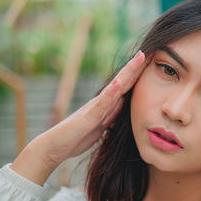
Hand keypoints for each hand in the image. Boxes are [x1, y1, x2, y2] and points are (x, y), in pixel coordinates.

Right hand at [11, 51, 146, 184]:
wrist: (54, 148)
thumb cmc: (76, 138)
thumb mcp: (100, 126)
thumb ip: (111, 115)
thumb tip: (123, 103)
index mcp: (104, 105)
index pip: (123, 88)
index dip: (135, 76)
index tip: (146, 62)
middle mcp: (100, 103)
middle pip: (121, 82)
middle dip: (133, 68)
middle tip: (144, 52)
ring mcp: (94, 108)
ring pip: (114, 88)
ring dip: (126, 73)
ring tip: (136, 60)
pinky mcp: (88, 118)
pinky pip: (101, 104)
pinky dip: (110, 93)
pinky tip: (118, 83)